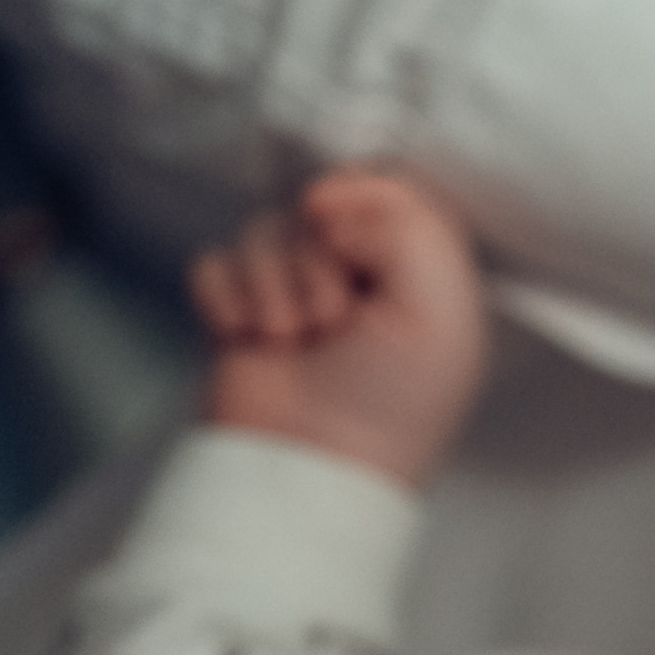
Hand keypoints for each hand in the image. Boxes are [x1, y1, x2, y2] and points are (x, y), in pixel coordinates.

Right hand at [191, 167, 487, 489]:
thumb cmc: (386, 404)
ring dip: (271, 281)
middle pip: (316, 205)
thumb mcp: (441, 310)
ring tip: (290, 339)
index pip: (384, 190)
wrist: (306, 464)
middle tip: (330, 322)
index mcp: (418, 275)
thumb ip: (412, 224)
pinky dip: (225, 297)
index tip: (348, 239)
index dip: (360, 201)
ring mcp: (295, 295)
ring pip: (264, 228)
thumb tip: (332, 195)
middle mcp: (359, 279)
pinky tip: (244, 339)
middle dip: (314, 258)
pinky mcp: (239, 314)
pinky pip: (214, 262)